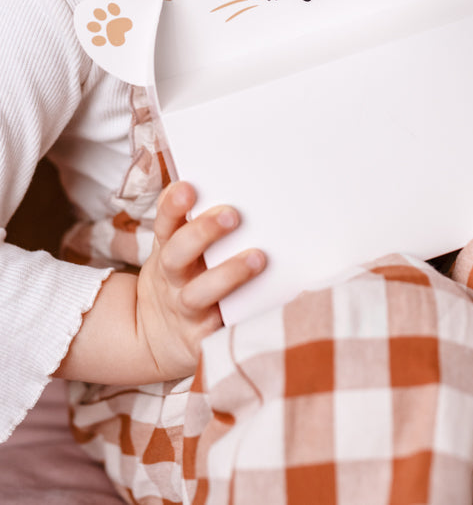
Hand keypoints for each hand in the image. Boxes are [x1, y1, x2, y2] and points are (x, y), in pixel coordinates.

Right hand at [135, 181, 264, 379]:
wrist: (154, 339)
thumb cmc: (182, 279)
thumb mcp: (178, 251)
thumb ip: (196, 224)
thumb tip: (238, 184)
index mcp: (168, 251)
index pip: (165, 224)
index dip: (172, 207)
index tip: (187, 188)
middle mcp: (172, 280)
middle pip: (177, 254)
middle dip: (202, 233)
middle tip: (232, 215)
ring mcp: (185, 311)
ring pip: (199, 294)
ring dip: (227, 275)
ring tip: (258, 258)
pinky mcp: (200, 341)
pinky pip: (217, 333)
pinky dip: (236, 322)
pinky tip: (264, 308)